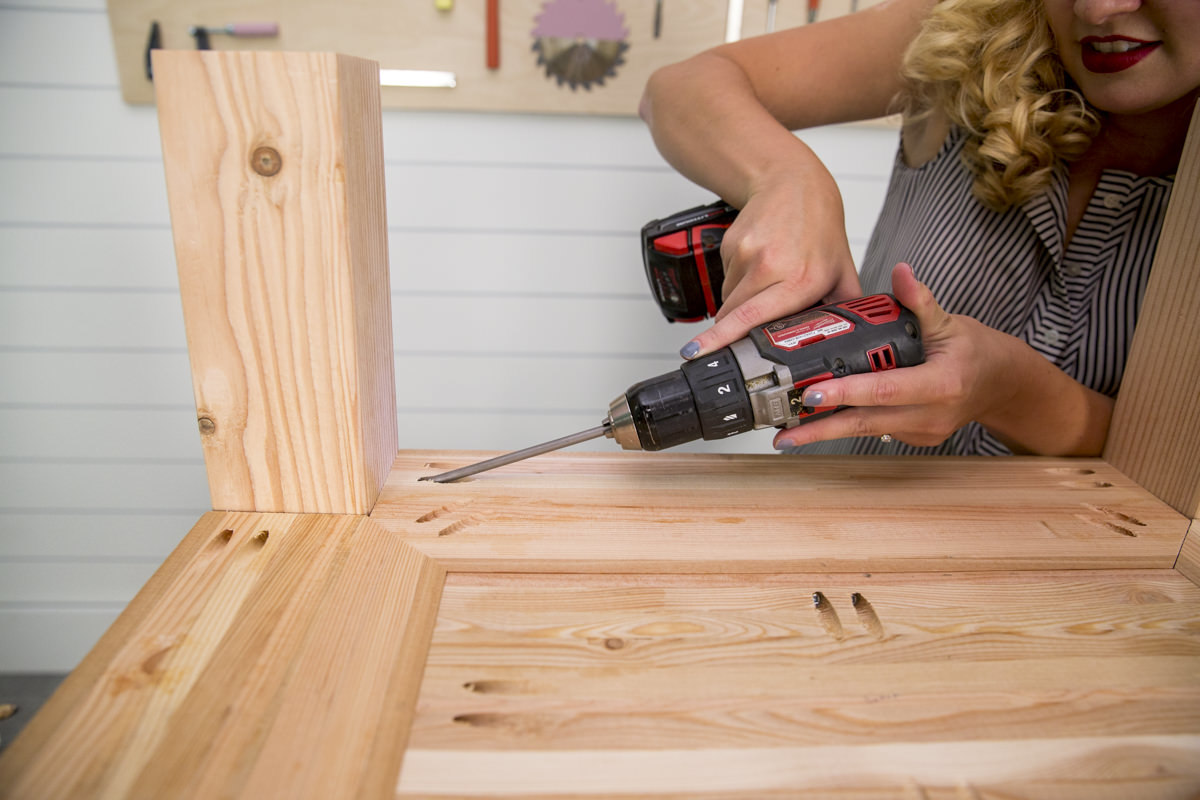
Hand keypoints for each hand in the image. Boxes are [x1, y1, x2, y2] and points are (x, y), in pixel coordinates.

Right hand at [678, 168, 862, 359]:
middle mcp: (771, 266)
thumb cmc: (818, 227)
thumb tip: (848, 341)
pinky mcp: (730, 246)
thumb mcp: (842, 270)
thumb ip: (844, 309)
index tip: (699, 353)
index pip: (752, 317)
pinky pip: (725, 280)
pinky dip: (737, 280)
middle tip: (760, 315)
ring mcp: (747, 254)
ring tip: (767, 279)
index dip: (723, 338)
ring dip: (741, 301)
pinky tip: (757, 264)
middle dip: (739, 326)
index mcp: (801, 280)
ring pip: (728, 299)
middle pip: (734, 315)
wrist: (793, 184)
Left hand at [771, 263, 1017, 449]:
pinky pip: (875, 431)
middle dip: (822, 427)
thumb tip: (901, 273)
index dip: (847, 392)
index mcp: (940, 384)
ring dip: (826, 432)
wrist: (1001, 384)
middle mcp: (930, 415)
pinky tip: (816, 425)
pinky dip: (846, 426)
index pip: (885, 390)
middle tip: (784, 430)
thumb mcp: (950, 322)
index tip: (813, 393)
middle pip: (867, 422)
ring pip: (867, 432)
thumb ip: (921, 301)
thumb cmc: (974, 351)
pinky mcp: (913, 439)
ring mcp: (921, 432)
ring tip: (787, 435)